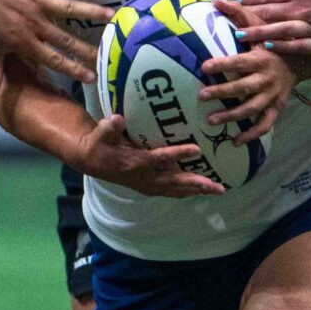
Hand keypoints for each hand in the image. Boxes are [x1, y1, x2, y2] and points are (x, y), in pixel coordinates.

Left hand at [0, 0, 109, 97]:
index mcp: (24, 42)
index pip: (54, 60)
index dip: (73, 70)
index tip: (92, 78)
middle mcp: (35, 24)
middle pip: (67, 39)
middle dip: (88, 49)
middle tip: (109, 55)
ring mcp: (37, 1)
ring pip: (69, 8)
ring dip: (91, 11)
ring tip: (112, 16)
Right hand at [73, 114, 224, 198]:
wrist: (92, 162)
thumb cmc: (99, 144)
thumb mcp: (100, 134)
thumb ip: (109, 127)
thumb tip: (117, 118)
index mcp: (134, 163)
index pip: (159, 158)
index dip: (178, 153)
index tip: (197, 148)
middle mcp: (143, 177)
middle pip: (174, 181)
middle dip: (196, 184)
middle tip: (217, 186)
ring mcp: (147, 184)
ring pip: (175, 190)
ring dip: (197, 191)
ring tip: (218, 190)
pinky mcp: (149, 187)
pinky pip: (172, 191)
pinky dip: (187, 192)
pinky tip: (202, 190)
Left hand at [196, 2, 296, 145]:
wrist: (299, 59)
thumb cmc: (271, 40)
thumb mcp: (258, 24)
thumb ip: (237, 13)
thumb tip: (216, 0)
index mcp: (259, 58)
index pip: (238, 62)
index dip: (222, 64)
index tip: (204, 67)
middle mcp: (266, 79)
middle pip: (242, 88)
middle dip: (221, 93)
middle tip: (201, 95)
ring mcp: (271, 96)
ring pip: (251, 110)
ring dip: (231, 116)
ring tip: (211, 121)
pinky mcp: (276, 108)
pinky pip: (265, 125)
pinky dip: (251, 135)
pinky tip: (235, 142)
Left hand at [240, 0, 310, 56]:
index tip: (239, 0)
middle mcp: (302, 8)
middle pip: (268, 12)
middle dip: (248, 15)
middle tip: (230, 20)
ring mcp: (310, 27)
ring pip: (277, 30)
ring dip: (256, 32)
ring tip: (239, 36)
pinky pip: (295, 46)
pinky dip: (280, 46)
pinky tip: (267, 46)